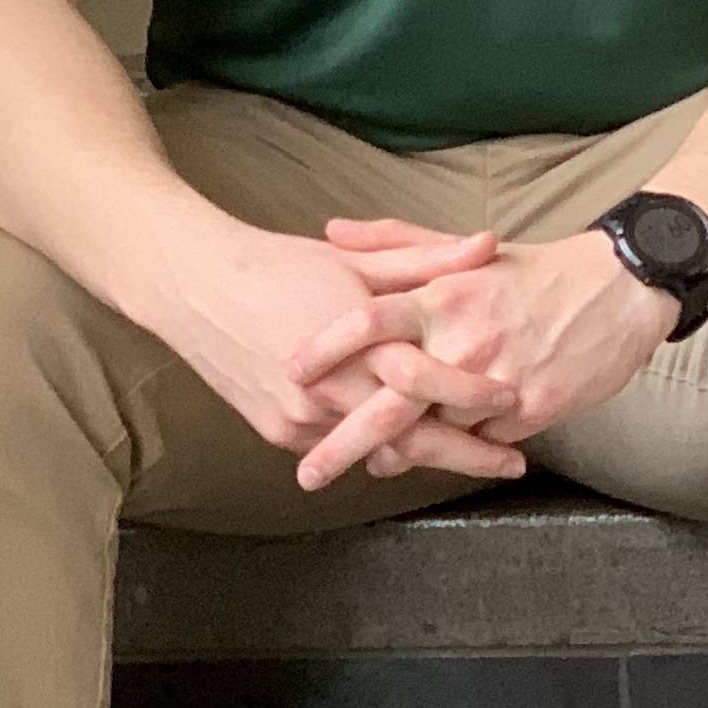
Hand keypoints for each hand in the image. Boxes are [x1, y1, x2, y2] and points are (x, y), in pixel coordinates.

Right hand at [132, 214, 517, 473]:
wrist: (192, 288)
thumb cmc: (280, 265)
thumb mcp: (356, 260)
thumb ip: (426, 261)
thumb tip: (490, 243)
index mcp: (353, 342)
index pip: (427, 380)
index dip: (474, 394)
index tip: (515, 398)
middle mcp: (327, 389)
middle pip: (410, 437)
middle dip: (468, 455)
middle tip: (514, 464)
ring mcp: (299, 417)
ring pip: (375, 449)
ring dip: (424, 455)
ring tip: (476, 458)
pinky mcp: (279, 431)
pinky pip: (339, 447)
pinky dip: (375, 448)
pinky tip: (411, 450)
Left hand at [285, 222, 682, 489]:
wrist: (623, 288)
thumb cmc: (538, 270)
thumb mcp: (466, 251)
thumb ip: (395, 243)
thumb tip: (331, 231)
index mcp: (443, 297)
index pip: (368, 321)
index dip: (324, 349)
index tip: (290, 373)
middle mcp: (465, 341)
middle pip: (390, 403)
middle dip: (342, 444)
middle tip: (307, 472)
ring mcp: (500, 380)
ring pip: (436, 434)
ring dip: (403, 454)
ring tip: (377, 466)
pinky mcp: (534, 409)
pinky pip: (484, 441)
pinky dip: (464, 447)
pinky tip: (449, 452)